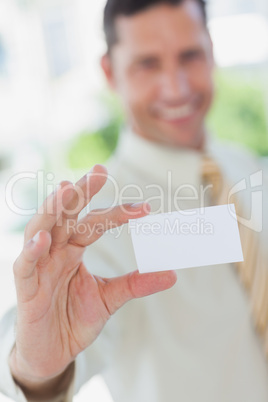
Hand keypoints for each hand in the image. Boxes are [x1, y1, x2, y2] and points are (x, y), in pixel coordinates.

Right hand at [10, 165, 176, 383]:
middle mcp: (56, 250)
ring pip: (42, 229)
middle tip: (100, 172)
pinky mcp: (25, 286)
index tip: (145, 207)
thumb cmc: (75, 318)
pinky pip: (25, 264)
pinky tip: (43, 238)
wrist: (54, 353)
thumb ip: (136, 284)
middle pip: (67, 214)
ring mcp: (39, 265)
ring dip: (53, 209)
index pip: (95, 222)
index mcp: (75, 248)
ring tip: (68, 190)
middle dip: (81, 192)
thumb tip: (172, 273)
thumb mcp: (110, 298)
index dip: (117, 213)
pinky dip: (32, 250)